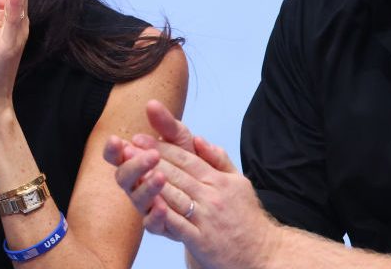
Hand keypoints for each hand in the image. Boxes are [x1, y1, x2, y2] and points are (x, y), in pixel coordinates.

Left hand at [106, 101, 280, 268]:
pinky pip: (178, 224)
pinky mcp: (201, 240)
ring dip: (150, 181)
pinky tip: (148, 203)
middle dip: (149, 158)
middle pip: (176, 173)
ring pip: (174, 195)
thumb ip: (218, 160)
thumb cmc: (248, 218)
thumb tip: (199, 139)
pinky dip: (163, 213)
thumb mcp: (239, 182)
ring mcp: (207, 218)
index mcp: (219, 181)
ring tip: (131, 170)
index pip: (187, 158)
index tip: (141, 137)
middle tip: (127, 147)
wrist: (263, 254)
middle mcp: (212, 196)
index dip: (162, 147)